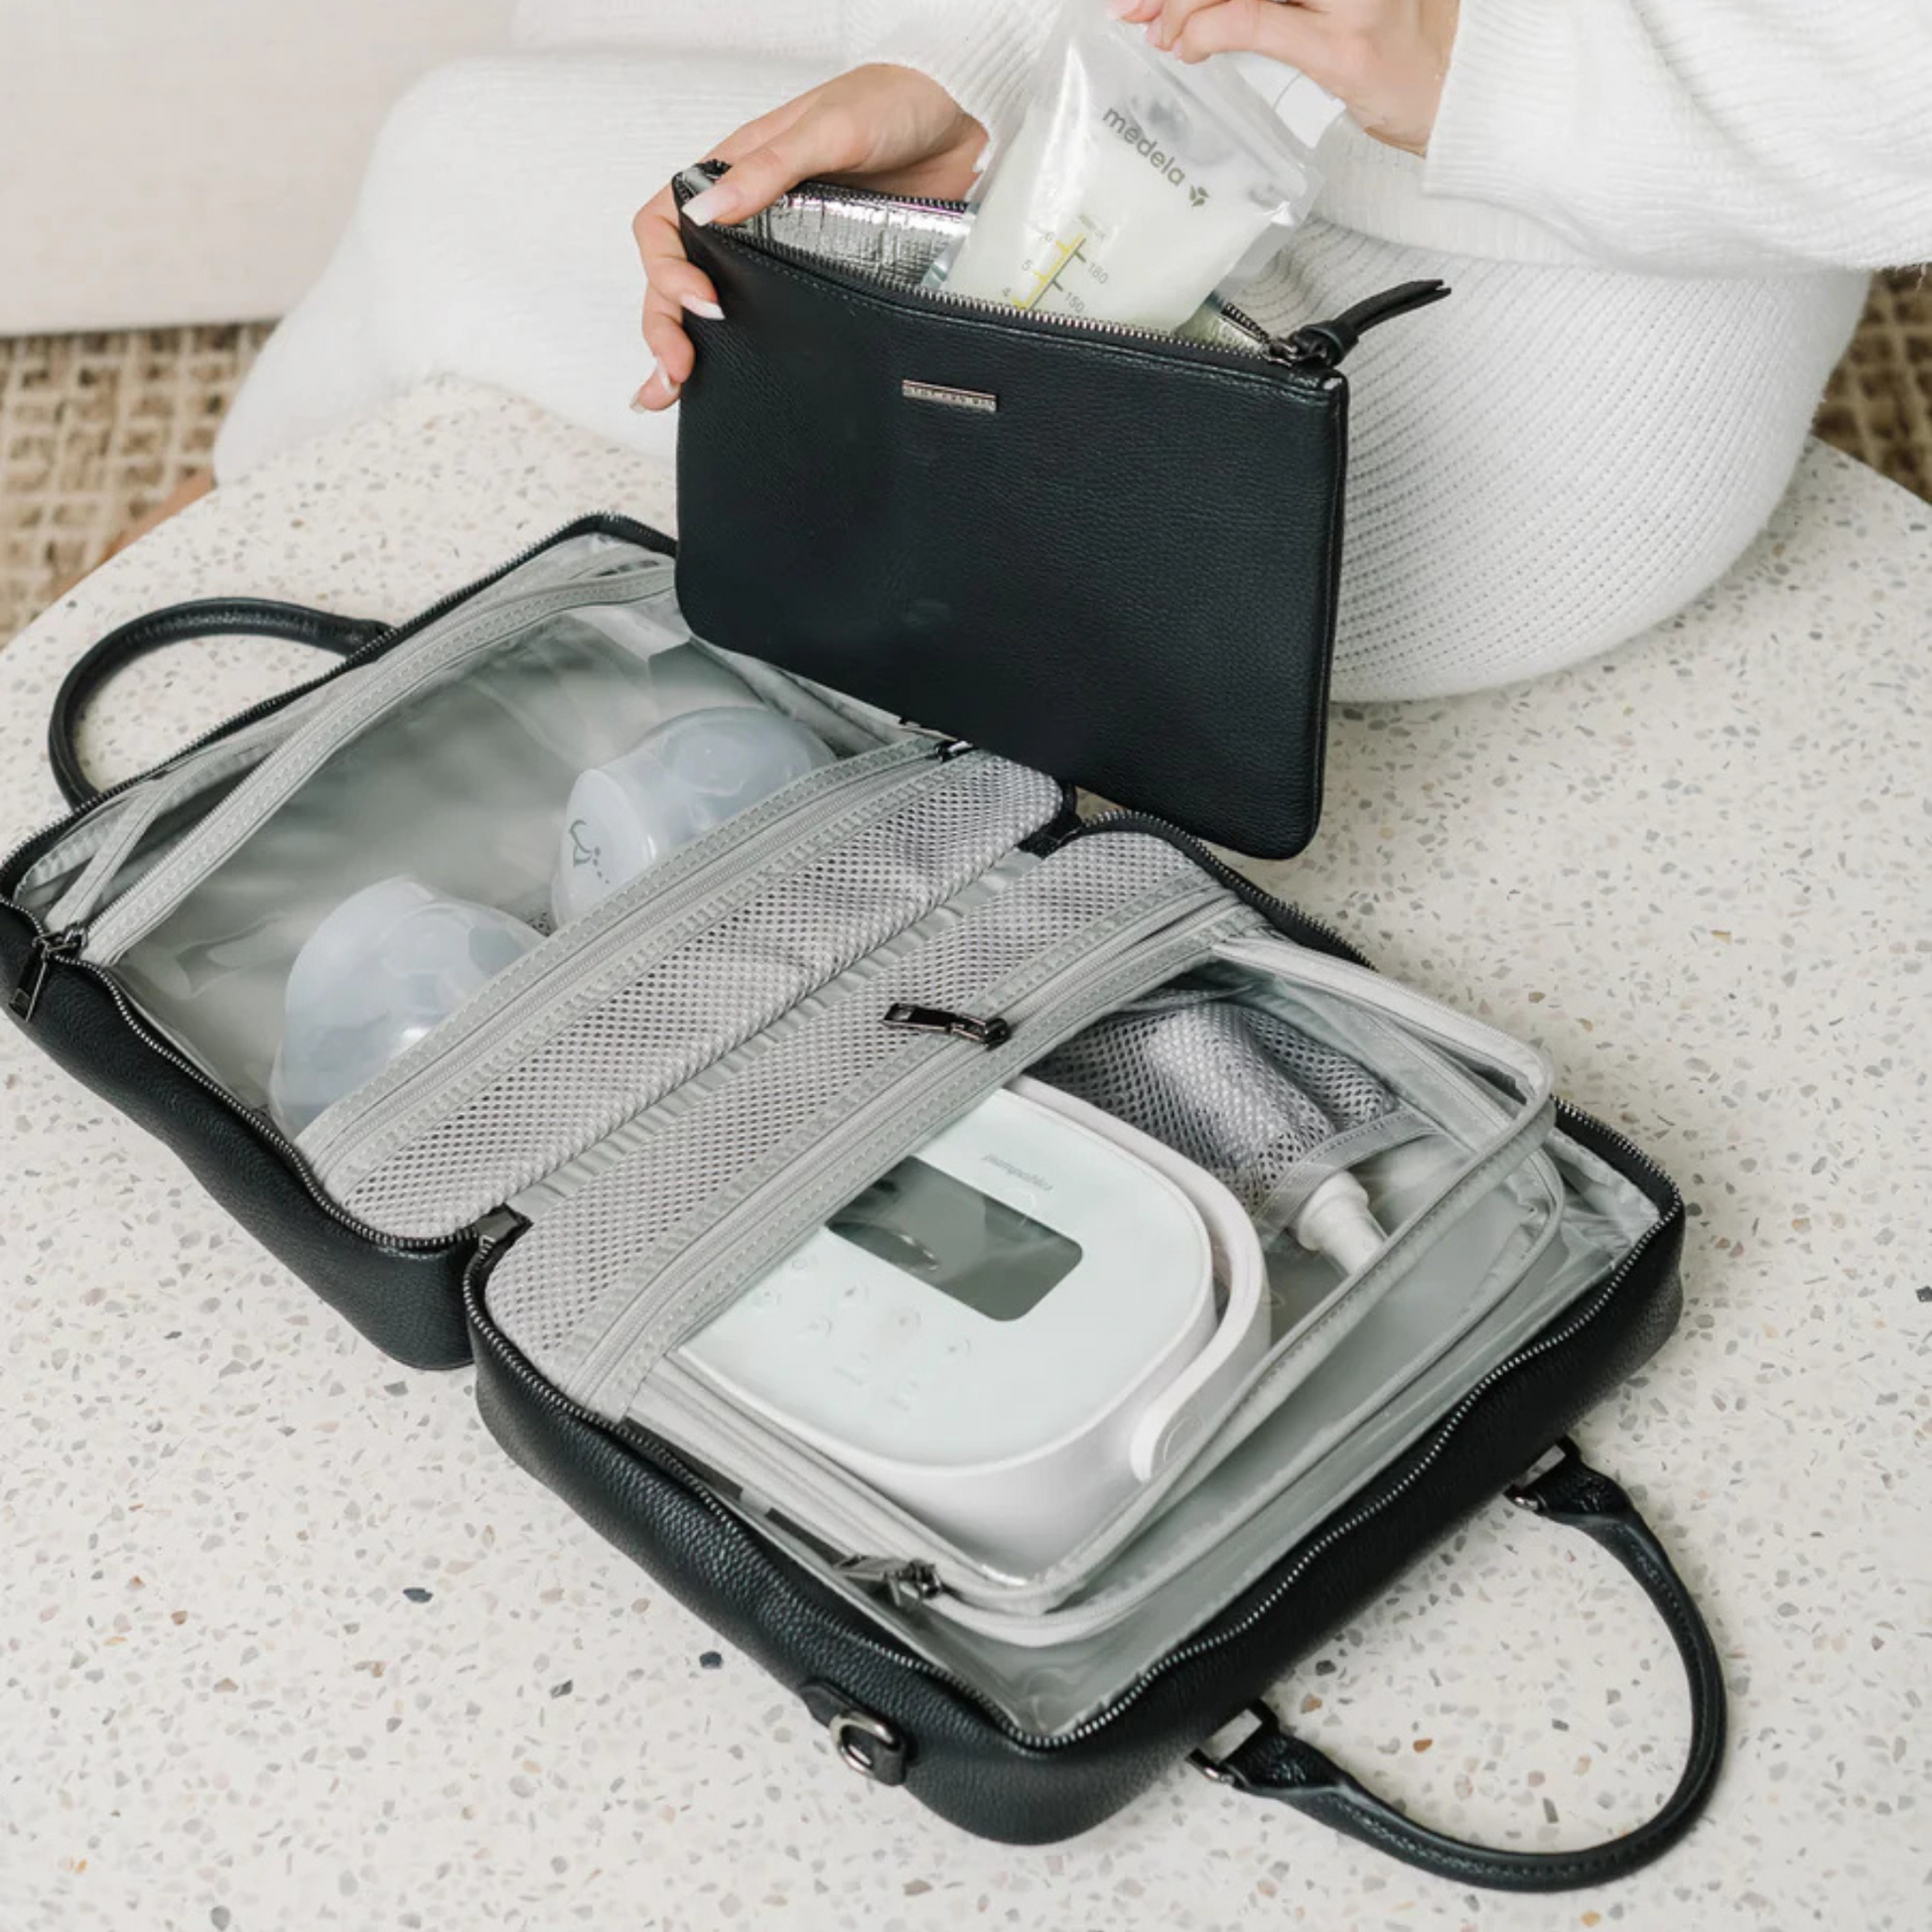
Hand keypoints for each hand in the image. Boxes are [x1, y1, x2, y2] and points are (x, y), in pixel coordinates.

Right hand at [632, 64, 986, 410]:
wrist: (960, 120)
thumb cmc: (891, 104)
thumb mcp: (828, 128)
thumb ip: (769, 168)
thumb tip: (706, 211)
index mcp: (734, 174)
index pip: (666, 224)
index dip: (667, 268)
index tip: (702, 304)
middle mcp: (748, 216)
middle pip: (680, 276)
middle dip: (665, 325)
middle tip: (679, 373)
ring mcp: (783, 250)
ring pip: (717, 301)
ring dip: (690, 347)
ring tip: (678, 393)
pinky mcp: (821, 277)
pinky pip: (775, 317)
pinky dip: (748, 350)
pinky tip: (732, 383)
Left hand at [1108, 0, 1459, 156]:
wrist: (1466, 89)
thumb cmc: (1398, 41)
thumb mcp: (1334, 0)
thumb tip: (1196, 3)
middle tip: (1130, 3)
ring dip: (1182, 3)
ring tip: (1155, 26)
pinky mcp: (1344, 46)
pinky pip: (1254, 21)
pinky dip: (1206, 31)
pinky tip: (1185, 46)